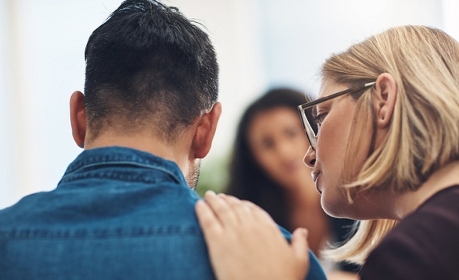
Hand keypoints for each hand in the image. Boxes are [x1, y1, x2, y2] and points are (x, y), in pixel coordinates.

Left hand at [195, 191, 309, 279]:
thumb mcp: (299, 261)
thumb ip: (299, 243)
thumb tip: (302, 230)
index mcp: (268, 228)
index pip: (253, 210)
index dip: (244, 205)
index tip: (238, 203)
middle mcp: (250, 226)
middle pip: (235, 207)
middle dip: (227, 200)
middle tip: (219, 197)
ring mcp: (233, 233)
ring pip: (220, 210)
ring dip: (213, 200)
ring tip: (208, 196)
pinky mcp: (217, 244)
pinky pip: (208, 221)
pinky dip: (202, 211)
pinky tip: (198, 205)